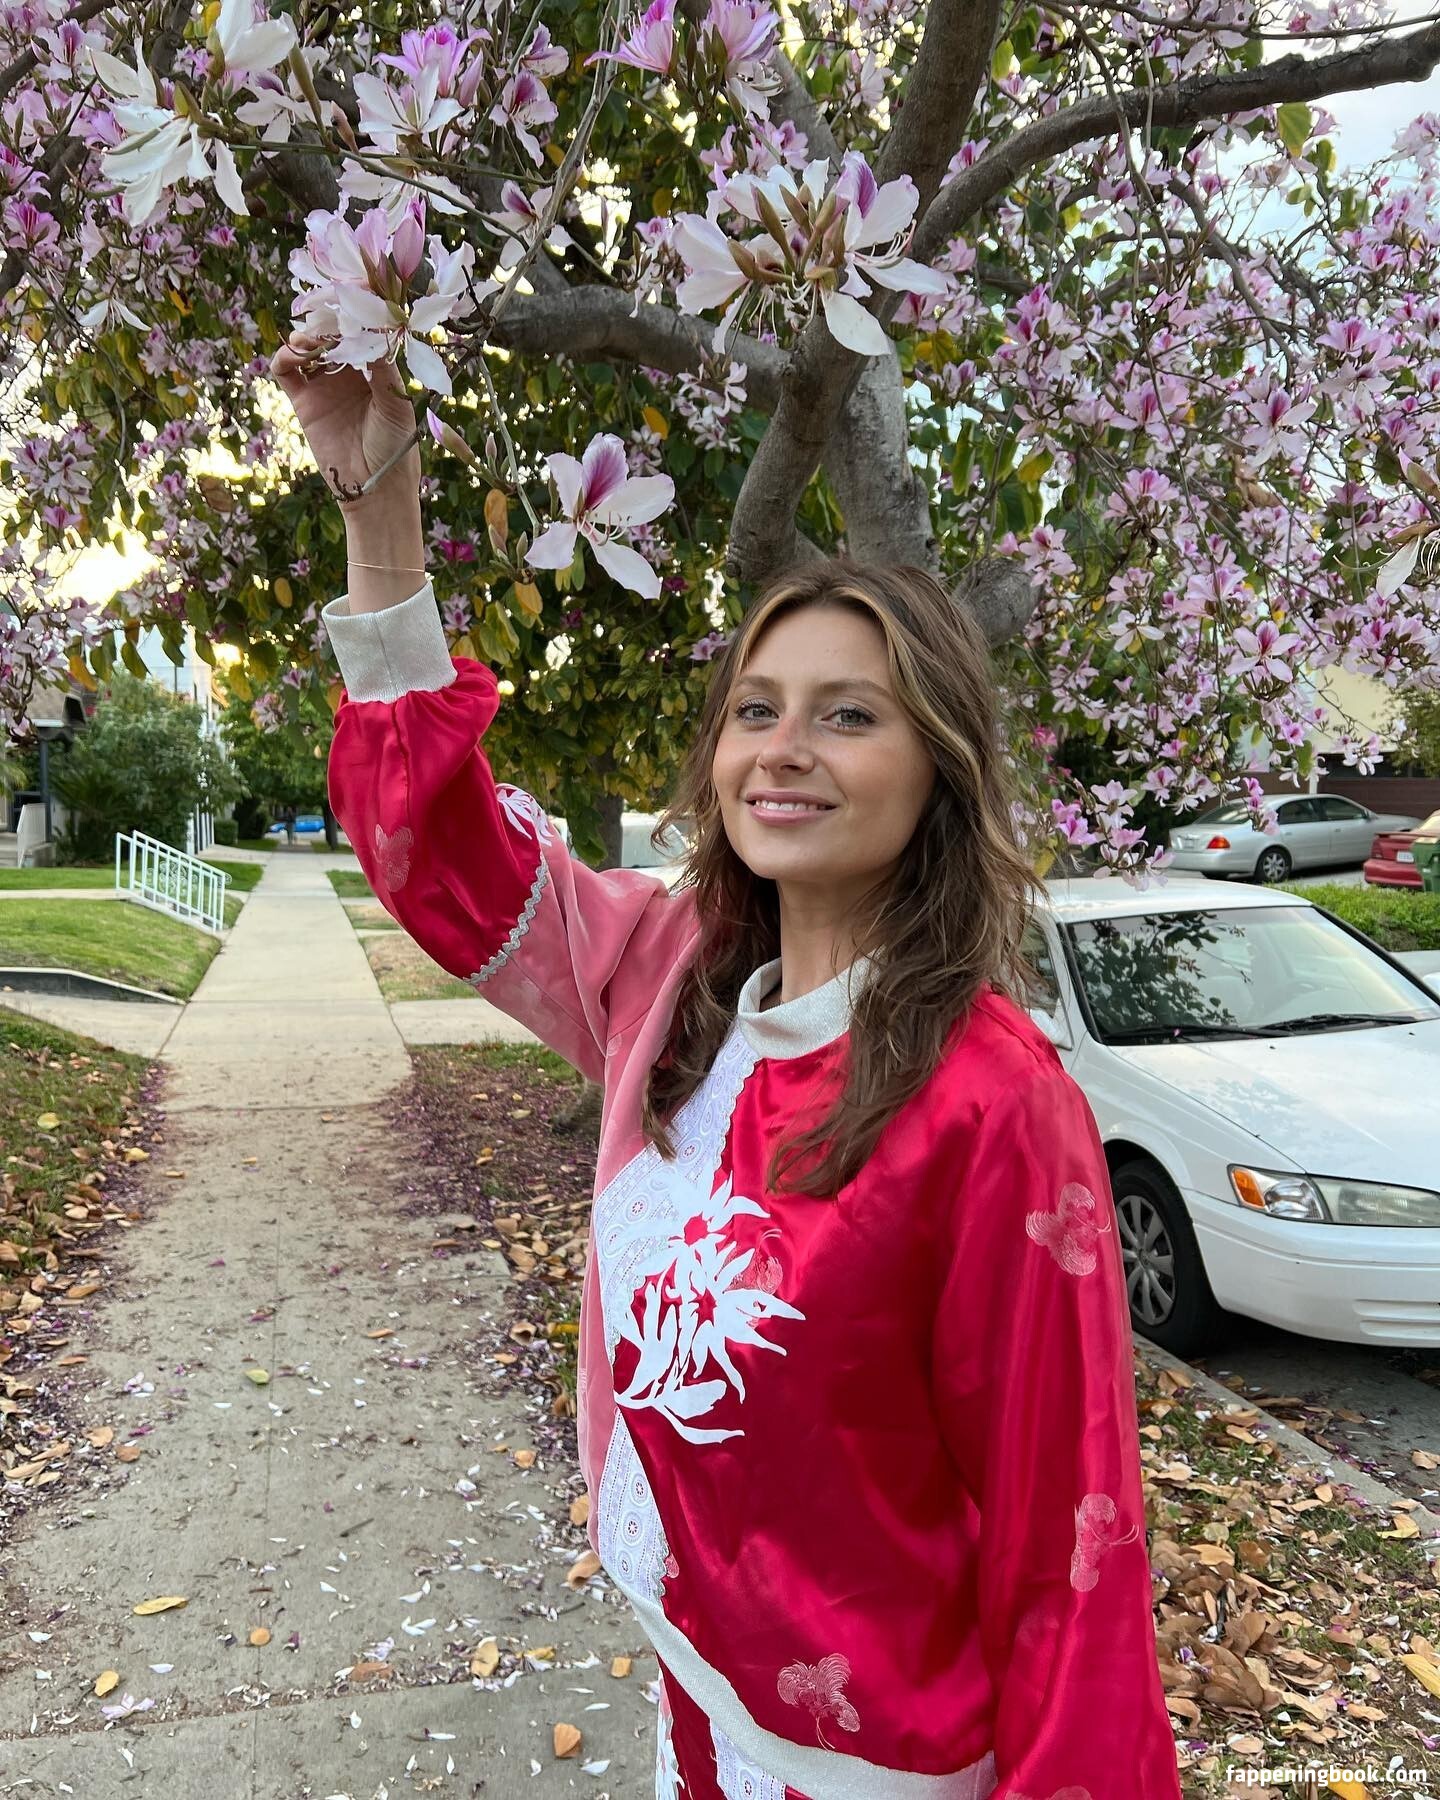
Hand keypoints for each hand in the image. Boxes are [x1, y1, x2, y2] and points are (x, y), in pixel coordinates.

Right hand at [269, 332, 420, 513]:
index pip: (358, 333)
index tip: (349, 305)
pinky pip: (286, 372)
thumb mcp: (395, 406)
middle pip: (329, 336)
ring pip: (306, 349)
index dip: (352, 319)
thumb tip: (372, 333)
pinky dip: (284, 357)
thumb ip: (383, 371)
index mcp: (374, 369)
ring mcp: (324, 386)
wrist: (374, 487)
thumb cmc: (395, 447)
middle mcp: (348, 374)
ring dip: (304, 338)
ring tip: (310, 342)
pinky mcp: (303, 402)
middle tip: (326, 321)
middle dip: (325, 324)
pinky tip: (294, 356)